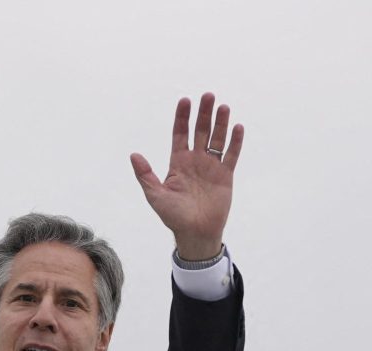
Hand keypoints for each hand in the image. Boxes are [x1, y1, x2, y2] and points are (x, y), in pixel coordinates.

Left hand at [130, 93, 244, 260]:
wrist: (195, 233)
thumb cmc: (174, 216)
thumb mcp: (155, 195)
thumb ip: (145, 175)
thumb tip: (134, 155)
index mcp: (178, 162)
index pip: (180, 133)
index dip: (182, 117)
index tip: (185, 101)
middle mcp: (195, 160)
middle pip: (200, 131)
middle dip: (203, 113)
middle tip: (208, 95)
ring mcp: (211, 167)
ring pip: (217, 139)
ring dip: (220, 123)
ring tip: (223, 107)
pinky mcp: (225, 176)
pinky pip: (231, 155)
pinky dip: (235, 142)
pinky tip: (238, 127)